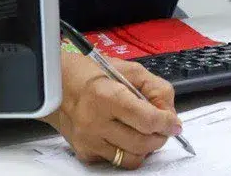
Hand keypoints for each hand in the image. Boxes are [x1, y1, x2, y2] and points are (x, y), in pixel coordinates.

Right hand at [57, 53, 181, 169]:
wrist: (56, 86)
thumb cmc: (91, 73)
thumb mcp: (127, 69)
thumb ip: (154, 88)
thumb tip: (169, 112)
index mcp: (105, 95)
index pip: (146, 119)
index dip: (167, 123)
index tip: (174, 123)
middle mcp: (94, 122)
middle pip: (142, 143)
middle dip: (160, 136)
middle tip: (163, 127)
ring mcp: (88, 141)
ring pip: (131, 159)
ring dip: (146, 148)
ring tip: (145, 133)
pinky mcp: (85, 153)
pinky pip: (116, 161)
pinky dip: (127, 151)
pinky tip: (125, 135)